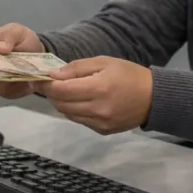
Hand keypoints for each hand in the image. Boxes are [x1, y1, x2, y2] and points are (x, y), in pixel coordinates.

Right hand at [0, 23, 43, 99]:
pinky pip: (5, 92)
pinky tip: (24, 82)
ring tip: (17, 76)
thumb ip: (7, 36)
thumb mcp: (17, 31)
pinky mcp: (3, 90)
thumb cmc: (22, 39)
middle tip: (0, 71)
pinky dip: (14, 88)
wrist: (38, 54)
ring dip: (3, 82)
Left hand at [34, 57, 152, 134]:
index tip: (38, 78)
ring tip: (65, 91)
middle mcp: (97, 109)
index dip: (46, 85)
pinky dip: (73, 111)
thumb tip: (53, 75)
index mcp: (98, 88)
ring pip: (67, 114)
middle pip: (61, 104)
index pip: (61, 90)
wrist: (154, 98)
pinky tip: (80, 101)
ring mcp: (100, 123)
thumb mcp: (104, 62)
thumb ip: (77, 68)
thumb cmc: (128, 75)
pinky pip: (79, 121)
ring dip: (61, 103)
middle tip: (49, 84)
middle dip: (51, 94)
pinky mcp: (102, 131)